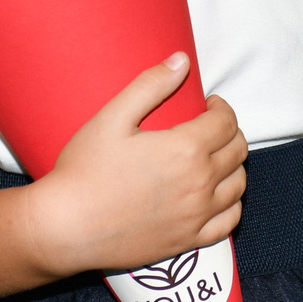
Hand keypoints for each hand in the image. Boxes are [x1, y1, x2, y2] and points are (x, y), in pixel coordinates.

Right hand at [18, 54, 246, 279]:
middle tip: (210, 128)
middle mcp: (199, 183)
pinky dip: (230, 204)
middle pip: (237, 150)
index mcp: (185, 149)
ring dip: (232, 166)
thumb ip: (150, 85)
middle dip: (229, 132)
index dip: (222, 108)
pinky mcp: (188, 241)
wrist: (64, 228)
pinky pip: (229, 221)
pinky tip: (216, 196)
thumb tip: (182, 60)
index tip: (209, 106)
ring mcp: (196, 216)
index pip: (226, 122)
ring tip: (213, 158)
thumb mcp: (112, 118)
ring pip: (238, 184)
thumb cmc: (83, 171)